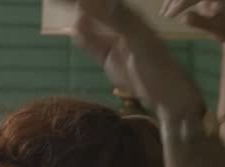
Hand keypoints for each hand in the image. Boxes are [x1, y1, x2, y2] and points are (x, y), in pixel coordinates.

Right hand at [71, 0, 204, 120]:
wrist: (168, 99)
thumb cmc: (160, 68)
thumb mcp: (141, 43)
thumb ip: (120, 21)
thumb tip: (100, 2)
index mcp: (132, 17)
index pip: (106, 1)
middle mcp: (122, 26)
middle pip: (95, 10)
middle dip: (79, 4)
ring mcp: (115, 43)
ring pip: (91, 26)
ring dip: (77, 16)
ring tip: (57, 6)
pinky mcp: (109, 60)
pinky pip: (92, 45)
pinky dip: (83, 38)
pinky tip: (73, 30)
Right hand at [159, 0, 224, 42]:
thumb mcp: (218, 29)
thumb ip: (202, 22)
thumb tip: (185, 18)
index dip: (181, 4)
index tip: (170, 16)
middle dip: (174, 0)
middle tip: (164, 15)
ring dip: (172, 0)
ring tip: (164, 14)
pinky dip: (176, 1)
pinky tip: (168, 10)